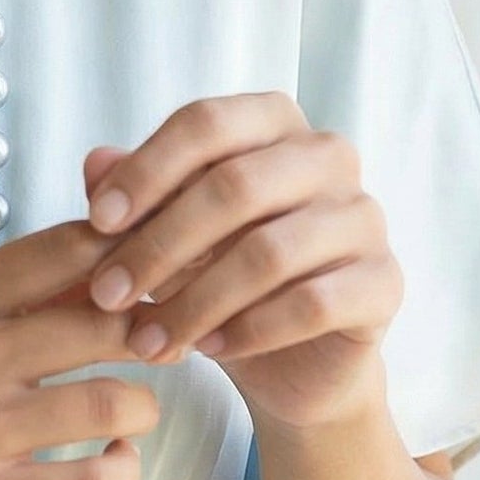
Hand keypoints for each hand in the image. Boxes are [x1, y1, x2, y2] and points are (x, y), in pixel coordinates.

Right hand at [0, 219, 162, 479]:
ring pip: (108, 401)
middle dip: (149, 330)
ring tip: (138, 407)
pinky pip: (92, 479)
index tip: (156, 270)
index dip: (128, 253)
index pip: (63, 249)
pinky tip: (117, 458)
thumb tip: (109, 253)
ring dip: (143, 405)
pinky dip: (124, 466)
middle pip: (99, 319)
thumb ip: (11, 296)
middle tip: (166, 341)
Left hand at [79, 92, 402, 431]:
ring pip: (269, 251)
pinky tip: (208, 349)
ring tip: (147, 338)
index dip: (145, 170)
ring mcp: (364, 217)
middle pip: (234, 186)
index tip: (95, 221)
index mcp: (273, 120)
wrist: (290, 359)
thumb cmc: (218, 270)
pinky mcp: (385, 282)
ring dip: (195, 301)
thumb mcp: (164, 228)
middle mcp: (328, 155)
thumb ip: (134, 191)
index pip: (205, 123)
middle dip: (160, 244)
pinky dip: (249, 330)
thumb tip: (94, 163)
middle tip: (107, 293)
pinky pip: (311, 304)